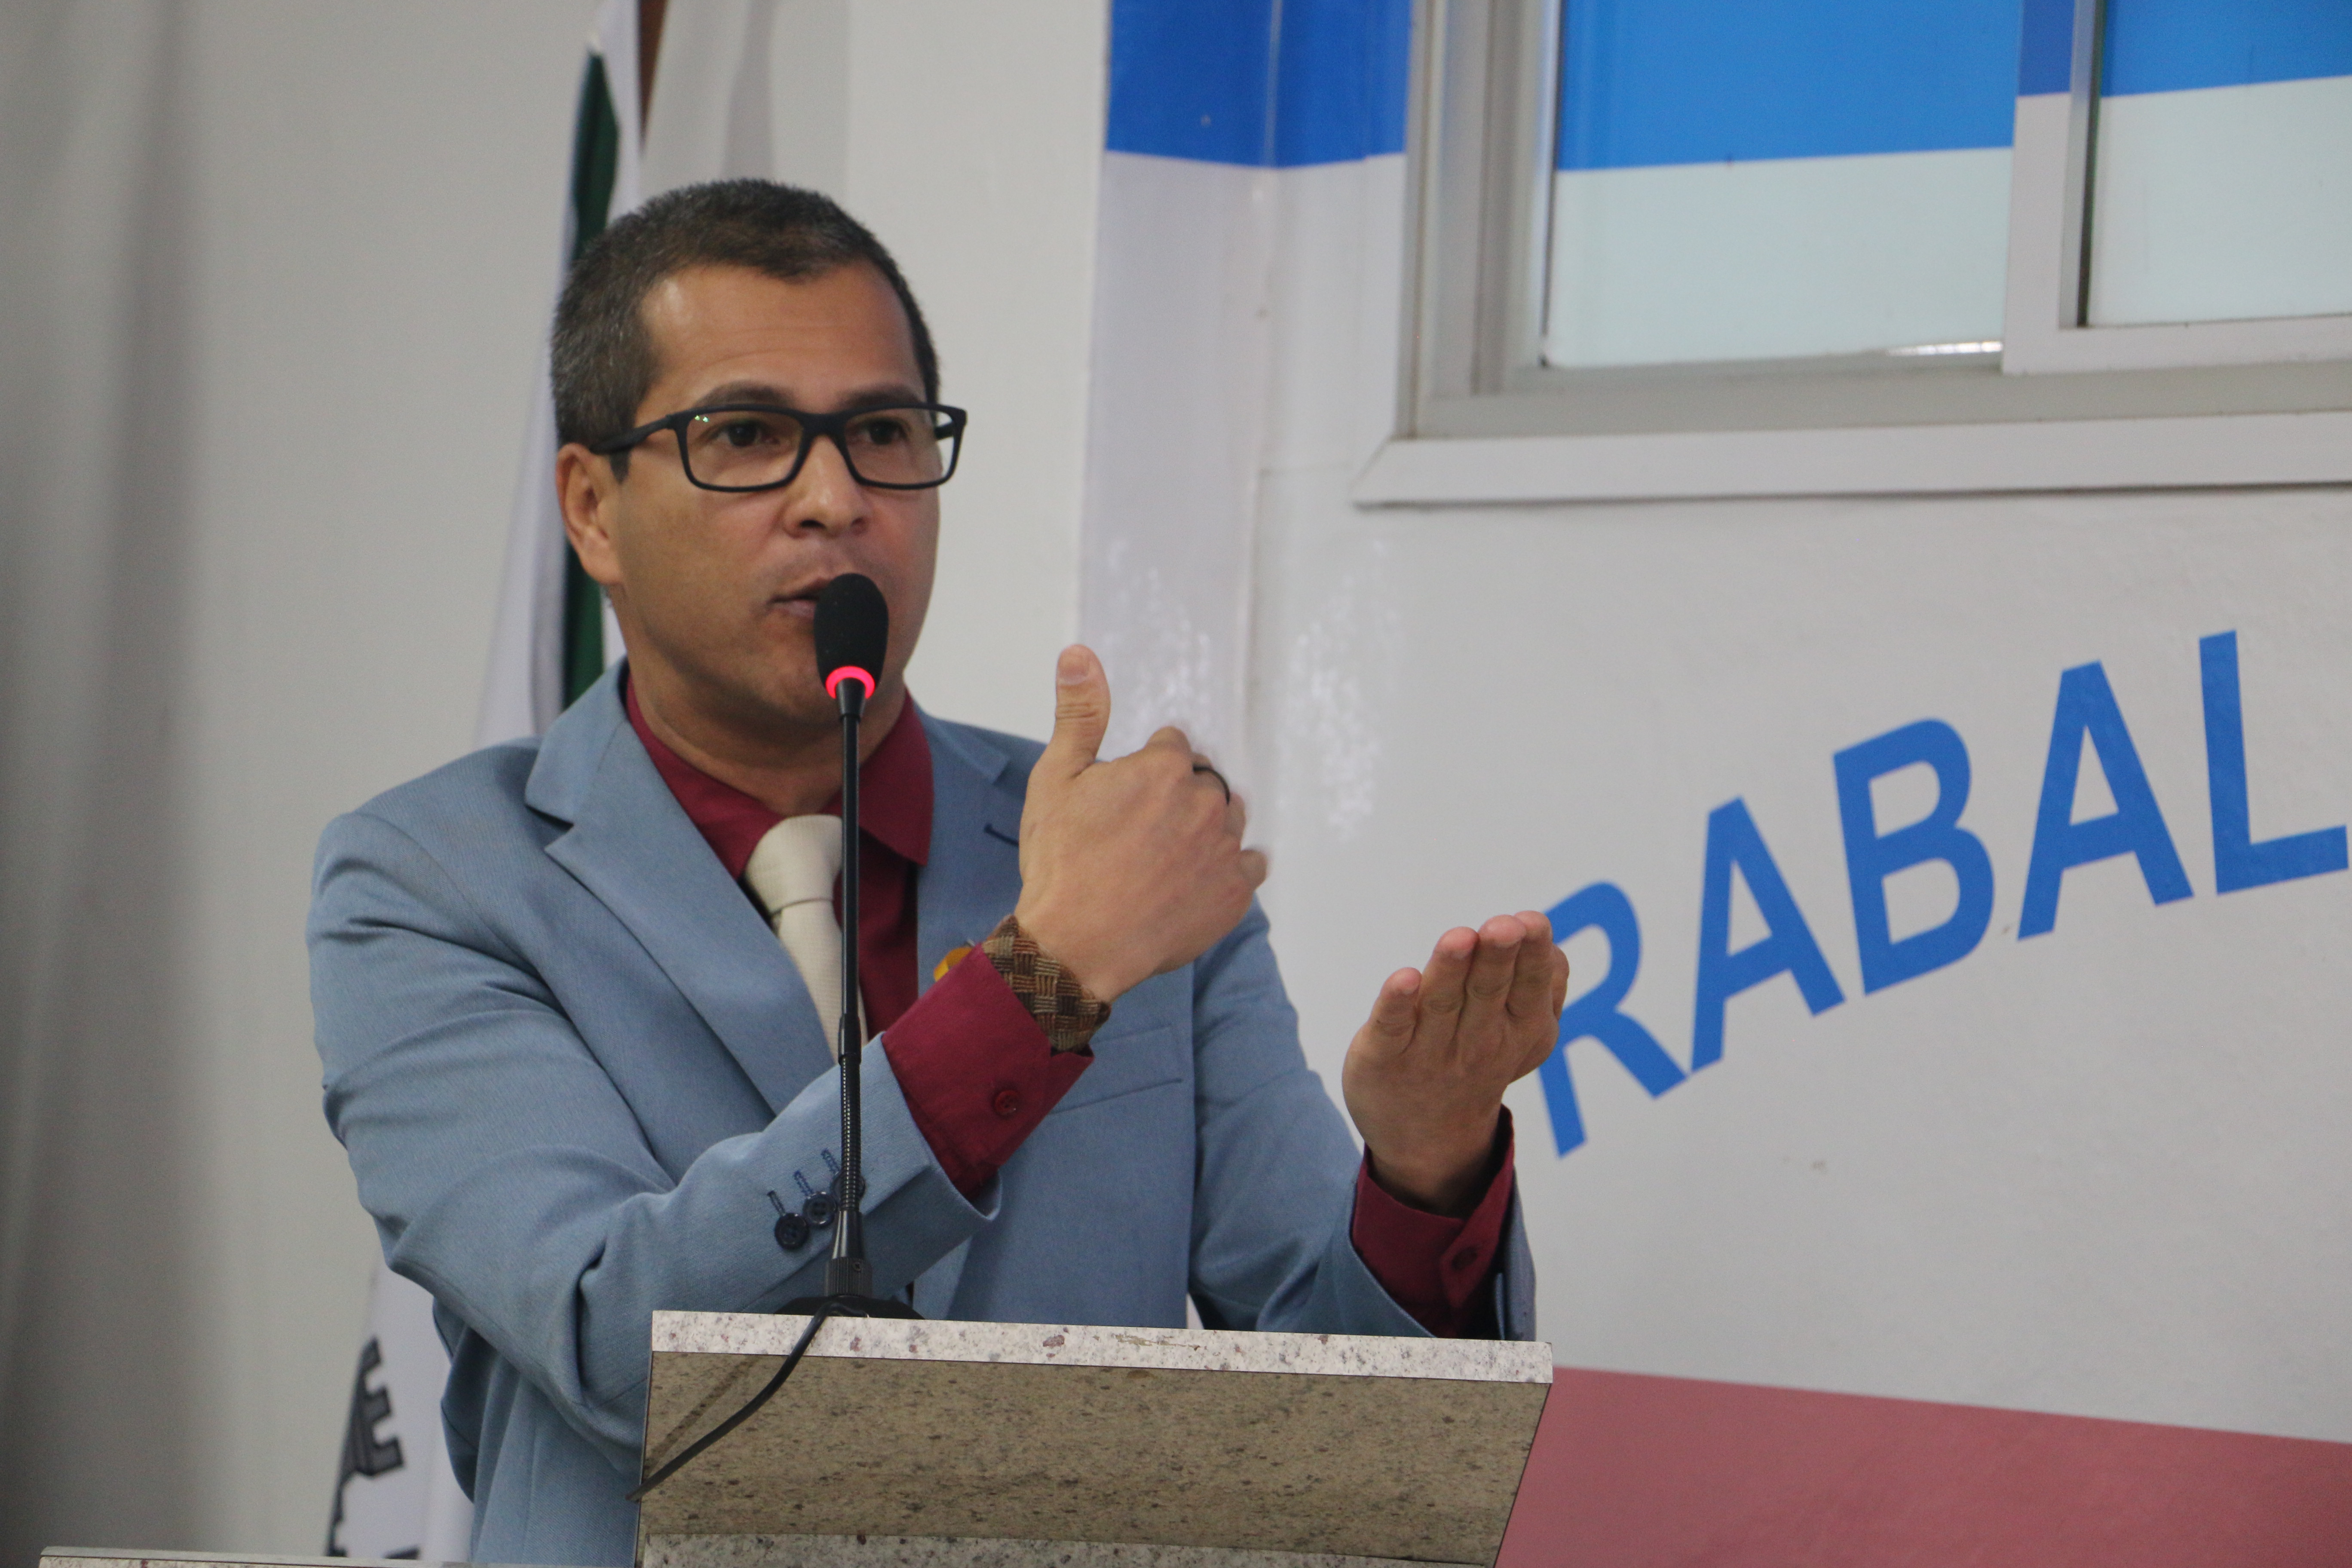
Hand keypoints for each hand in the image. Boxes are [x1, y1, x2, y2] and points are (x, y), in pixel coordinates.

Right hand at [1012, 646, 1266, 1000]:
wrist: (1075, 946)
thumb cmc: (1061, 862)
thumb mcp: (1056, 779)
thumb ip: (1079, 714)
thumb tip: (1079, 653)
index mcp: (1166, 768)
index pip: (1172, 747)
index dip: (1144, 771)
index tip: (1121, 801)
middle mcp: (1207, 802)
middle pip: (1202, 783)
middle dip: (1176, 798)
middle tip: (1137, 835)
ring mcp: (1226, 849)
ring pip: (1228, 820)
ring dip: (1205, 829)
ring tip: (1163, 858)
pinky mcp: (1236, 893)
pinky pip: (1248, 865)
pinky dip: (1227, 869)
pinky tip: (1194, 882)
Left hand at [1342, 913, 1568, 1214]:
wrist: (1426, 1137)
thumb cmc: (1480, 1056)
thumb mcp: (1524, 1033)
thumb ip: (1542, 986)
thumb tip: (1553, 949)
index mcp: (1516, 1028)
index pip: (1528, 987)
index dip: (1530, 954)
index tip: (1530, 922)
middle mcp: (1476, 1040)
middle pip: (1487, 991)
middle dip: (1496, 957)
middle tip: (1503, 926)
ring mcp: (1428, 1050)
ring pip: (1441, 1004)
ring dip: (1449, 969)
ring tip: (1459, 938)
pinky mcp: (1383, 1055)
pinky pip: (1392, 1028)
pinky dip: (1396, 1004)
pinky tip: (1403, 979)